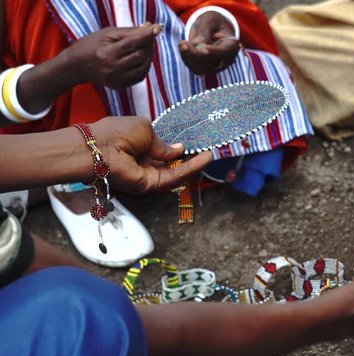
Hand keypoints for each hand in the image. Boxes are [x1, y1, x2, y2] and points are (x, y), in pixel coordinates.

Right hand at [64, 23, 160, 87]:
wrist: (76, 66)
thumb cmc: (90, 45)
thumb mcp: (107, 34)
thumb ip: (129, 32)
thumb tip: (149, 27)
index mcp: (107, 54)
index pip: (133, 43)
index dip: (147, 35)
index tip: (157, 28)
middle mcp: (112, 69)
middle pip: (140, 56)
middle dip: (149, 45)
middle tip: (151, 36)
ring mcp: (116, 80)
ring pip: (143, 68)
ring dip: (149, 56)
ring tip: (147, 46)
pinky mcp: (119, 86)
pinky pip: (139, 76)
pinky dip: (144, 66)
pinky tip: (142, 58)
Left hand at [90, 116, 212, 192]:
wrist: (97, 149)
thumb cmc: (116, 132)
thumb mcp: (145, 129)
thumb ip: (163, 143)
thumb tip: (179, 149)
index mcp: (139, 145)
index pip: (161, 148)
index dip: (176, 146)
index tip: (192, 142)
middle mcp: (144, 161)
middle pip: (170, 162)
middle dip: (188, 157)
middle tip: (206, 149)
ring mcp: (148, 174)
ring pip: (176, 171)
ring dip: (194, 164)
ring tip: (210, 154)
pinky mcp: (151, 184)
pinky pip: (174, 176)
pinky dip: (190, 169)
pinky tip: (204, 158)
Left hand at [179, 11, 239, 74]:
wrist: (212, 29)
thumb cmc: (213, 22)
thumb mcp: (210, 20)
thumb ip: (205, 30)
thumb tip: (198, 43)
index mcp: (232, 46)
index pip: (223, 52)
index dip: (212, 52)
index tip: (200, 48)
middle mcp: (226, 60)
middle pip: (211, 63)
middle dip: (195, 55)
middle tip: (183, 43)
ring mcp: (216, 67)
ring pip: (201, 68)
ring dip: (188, 57)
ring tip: (181, 44)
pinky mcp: (206, 69)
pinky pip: (195, 69)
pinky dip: (187, 59)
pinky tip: (182, 47)